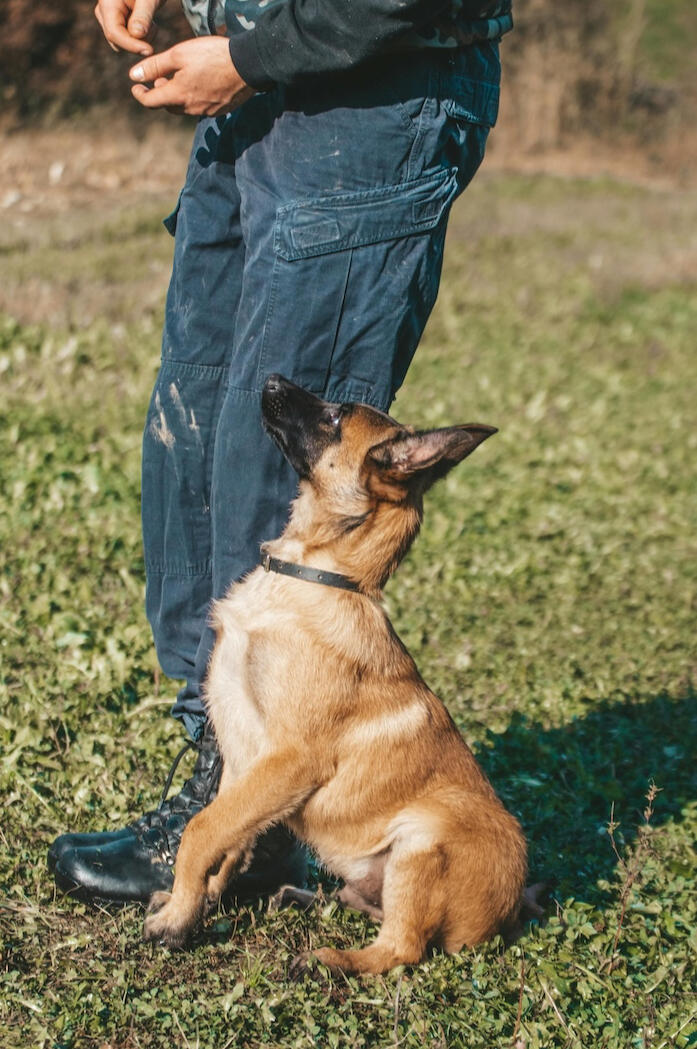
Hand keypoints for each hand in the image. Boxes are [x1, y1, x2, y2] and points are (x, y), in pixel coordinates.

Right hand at [94, 0, 165, 55]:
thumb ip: (143, 15)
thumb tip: (136, 35)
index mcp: (107, 4)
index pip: (114, 33)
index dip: (131, 45)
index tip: (149, 50)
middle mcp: (104, 14)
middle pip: (118, 42)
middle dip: (137, 41)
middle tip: (154, 27)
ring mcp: (110, 20)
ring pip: (124, 44)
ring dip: (141, 39)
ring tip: (152, 21)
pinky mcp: (119, 25)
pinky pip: (130, 41)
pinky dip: (142, 37)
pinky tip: (148, 23)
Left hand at [130, 38, 254, 115]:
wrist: (247, 66)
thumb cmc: (212, 56)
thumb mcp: (179, 54)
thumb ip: (155, 66)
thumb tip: (134, 76)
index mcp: (178, 95)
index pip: (150, 102)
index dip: (140, 95)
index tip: (136, 87)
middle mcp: (190, 108)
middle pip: (167, 106)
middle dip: (160, 93)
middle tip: (161, 78)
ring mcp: (206, 112)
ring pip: (184, 107)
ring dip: (178, 96)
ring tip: (181, 78)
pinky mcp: (219, 111)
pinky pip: (200, 107)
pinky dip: (194, 98)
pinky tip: (200, 84)